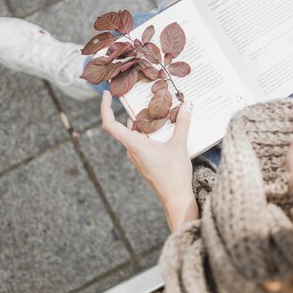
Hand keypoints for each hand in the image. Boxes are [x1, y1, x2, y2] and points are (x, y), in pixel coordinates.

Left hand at [100, 90, 197, 230]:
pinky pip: (142, 142)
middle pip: (126, 126)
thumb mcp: (179, 145)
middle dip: (133, 111)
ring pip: (136, 134)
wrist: (175, 199)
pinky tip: (164, 128)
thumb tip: (188, 105)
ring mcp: (137, 157)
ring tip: (158, 109)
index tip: (106, 94)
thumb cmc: (174, 175)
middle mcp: (132, 150)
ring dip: (144, 122)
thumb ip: (183, 123)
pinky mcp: (145, 162)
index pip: (110, 124)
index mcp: (134, 145)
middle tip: (141, 95)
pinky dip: (149, 132)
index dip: (105, 108)